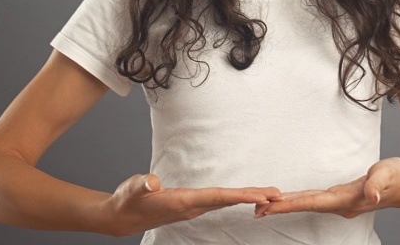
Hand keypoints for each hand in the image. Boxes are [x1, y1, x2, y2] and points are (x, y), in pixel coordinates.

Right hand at [104, 173, 280, 236]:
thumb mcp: (131, 190)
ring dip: (248, 198)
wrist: (121, 218)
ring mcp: (192, 208)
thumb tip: (153, 182)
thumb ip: (142, 185)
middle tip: (278, 195)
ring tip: (270, 195)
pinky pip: (219, 201)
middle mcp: (192, 207)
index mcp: (182, 202)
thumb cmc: (127, 201)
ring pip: (226, 201)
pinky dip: (235, 198)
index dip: (240, 196)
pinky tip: (245, 197)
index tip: (261, 197)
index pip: (217, 197)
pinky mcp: (190, 206)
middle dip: (254, 197)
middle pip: (228, 200)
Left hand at [255, 157, 399, 219]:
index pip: (314, 201)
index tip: (272, 205)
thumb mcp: (390, 174)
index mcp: (348, 199)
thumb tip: (369, 196)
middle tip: (257, 210)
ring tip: (265, 207)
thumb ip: (378, 184)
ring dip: (287, 205)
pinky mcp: (342, 198)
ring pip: (309, 204)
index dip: (292, 203)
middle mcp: (341, 204)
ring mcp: (341, 203)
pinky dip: (299, 199)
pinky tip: (290, 199)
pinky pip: (314, 200)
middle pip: (306, 205)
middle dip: (281, 208)